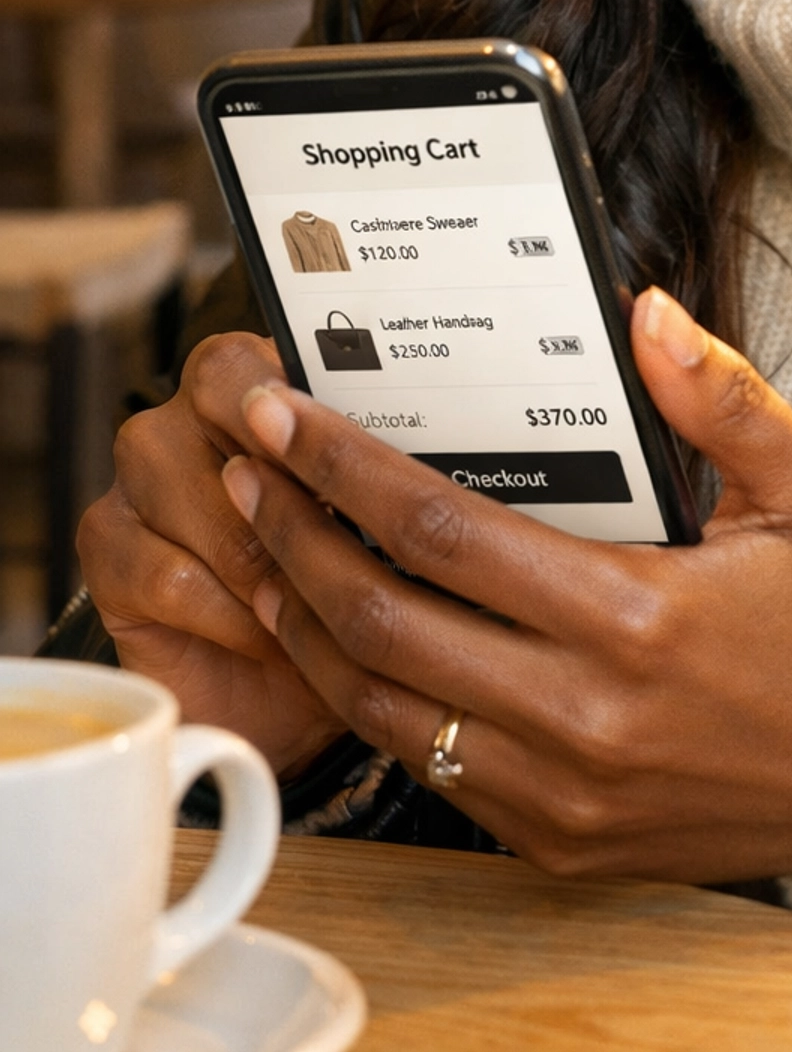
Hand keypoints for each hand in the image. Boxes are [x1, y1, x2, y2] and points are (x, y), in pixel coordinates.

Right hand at [76, 332, 348, 776]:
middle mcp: (191, 409)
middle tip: (348, 543)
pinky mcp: (109, 547)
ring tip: (321, 605)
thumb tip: (422, 468)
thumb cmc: (350, 589)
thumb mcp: (385, 527)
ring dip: (270, 560)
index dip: (307, 409)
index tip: (351, 462)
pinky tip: (272, 634)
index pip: (267, 361)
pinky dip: (231, 614)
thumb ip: (388, 479)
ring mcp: (140, 473)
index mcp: (262, 380)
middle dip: (295, 481)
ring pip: (201, 491)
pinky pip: (167, 573)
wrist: (289, 690)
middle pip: (224, 400)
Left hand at [220, 289, 791, 882]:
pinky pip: (426, 769)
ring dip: (302, 616)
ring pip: (380, 706)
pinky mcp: (558, 842)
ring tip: (261, 536)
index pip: (441, 533)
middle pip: (379, 620)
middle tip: (244, 460)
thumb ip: (724, 397)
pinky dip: (362, 698)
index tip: (285, 415)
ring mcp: (562, 795)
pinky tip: (338, 633)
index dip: (343, 468)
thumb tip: (644, 313)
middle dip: (289, 529)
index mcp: (638, 617)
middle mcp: (584, 717)